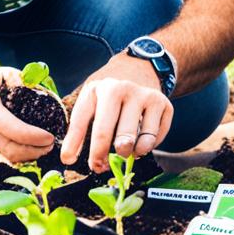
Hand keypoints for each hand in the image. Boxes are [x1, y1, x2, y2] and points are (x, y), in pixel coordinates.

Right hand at [0, 67, 54, 165]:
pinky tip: (36, 151)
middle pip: (10, 149)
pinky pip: (7, 160)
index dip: (31, 135)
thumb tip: (33, 87)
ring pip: (9, 158)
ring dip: (31, 157)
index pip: (9, 127)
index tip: (49, 136)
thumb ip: (16, 77)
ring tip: (47, 147)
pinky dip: (23, 159)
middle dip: (35, 150)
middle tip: (52, 142)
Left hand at [60, 54, 172, 172]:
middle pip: (121, 137)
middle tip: (101, 165)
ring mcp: (148, 97)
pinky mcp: (164, 105)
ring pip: (142, 141)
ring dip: (131, 154)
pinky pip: (157, 139)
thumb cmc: (108, 96)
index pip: (91, 125)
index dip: (81, 148)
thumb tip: (68, 158)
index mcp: (103, 89)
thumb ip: (78, 129)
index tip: (70, 161)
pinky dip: (147, 147)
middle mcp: (126, 90)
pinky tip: (139, 140)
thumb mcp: (90, 102)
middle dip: (109, 155)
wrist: (139, 69)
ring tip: (124, 151)